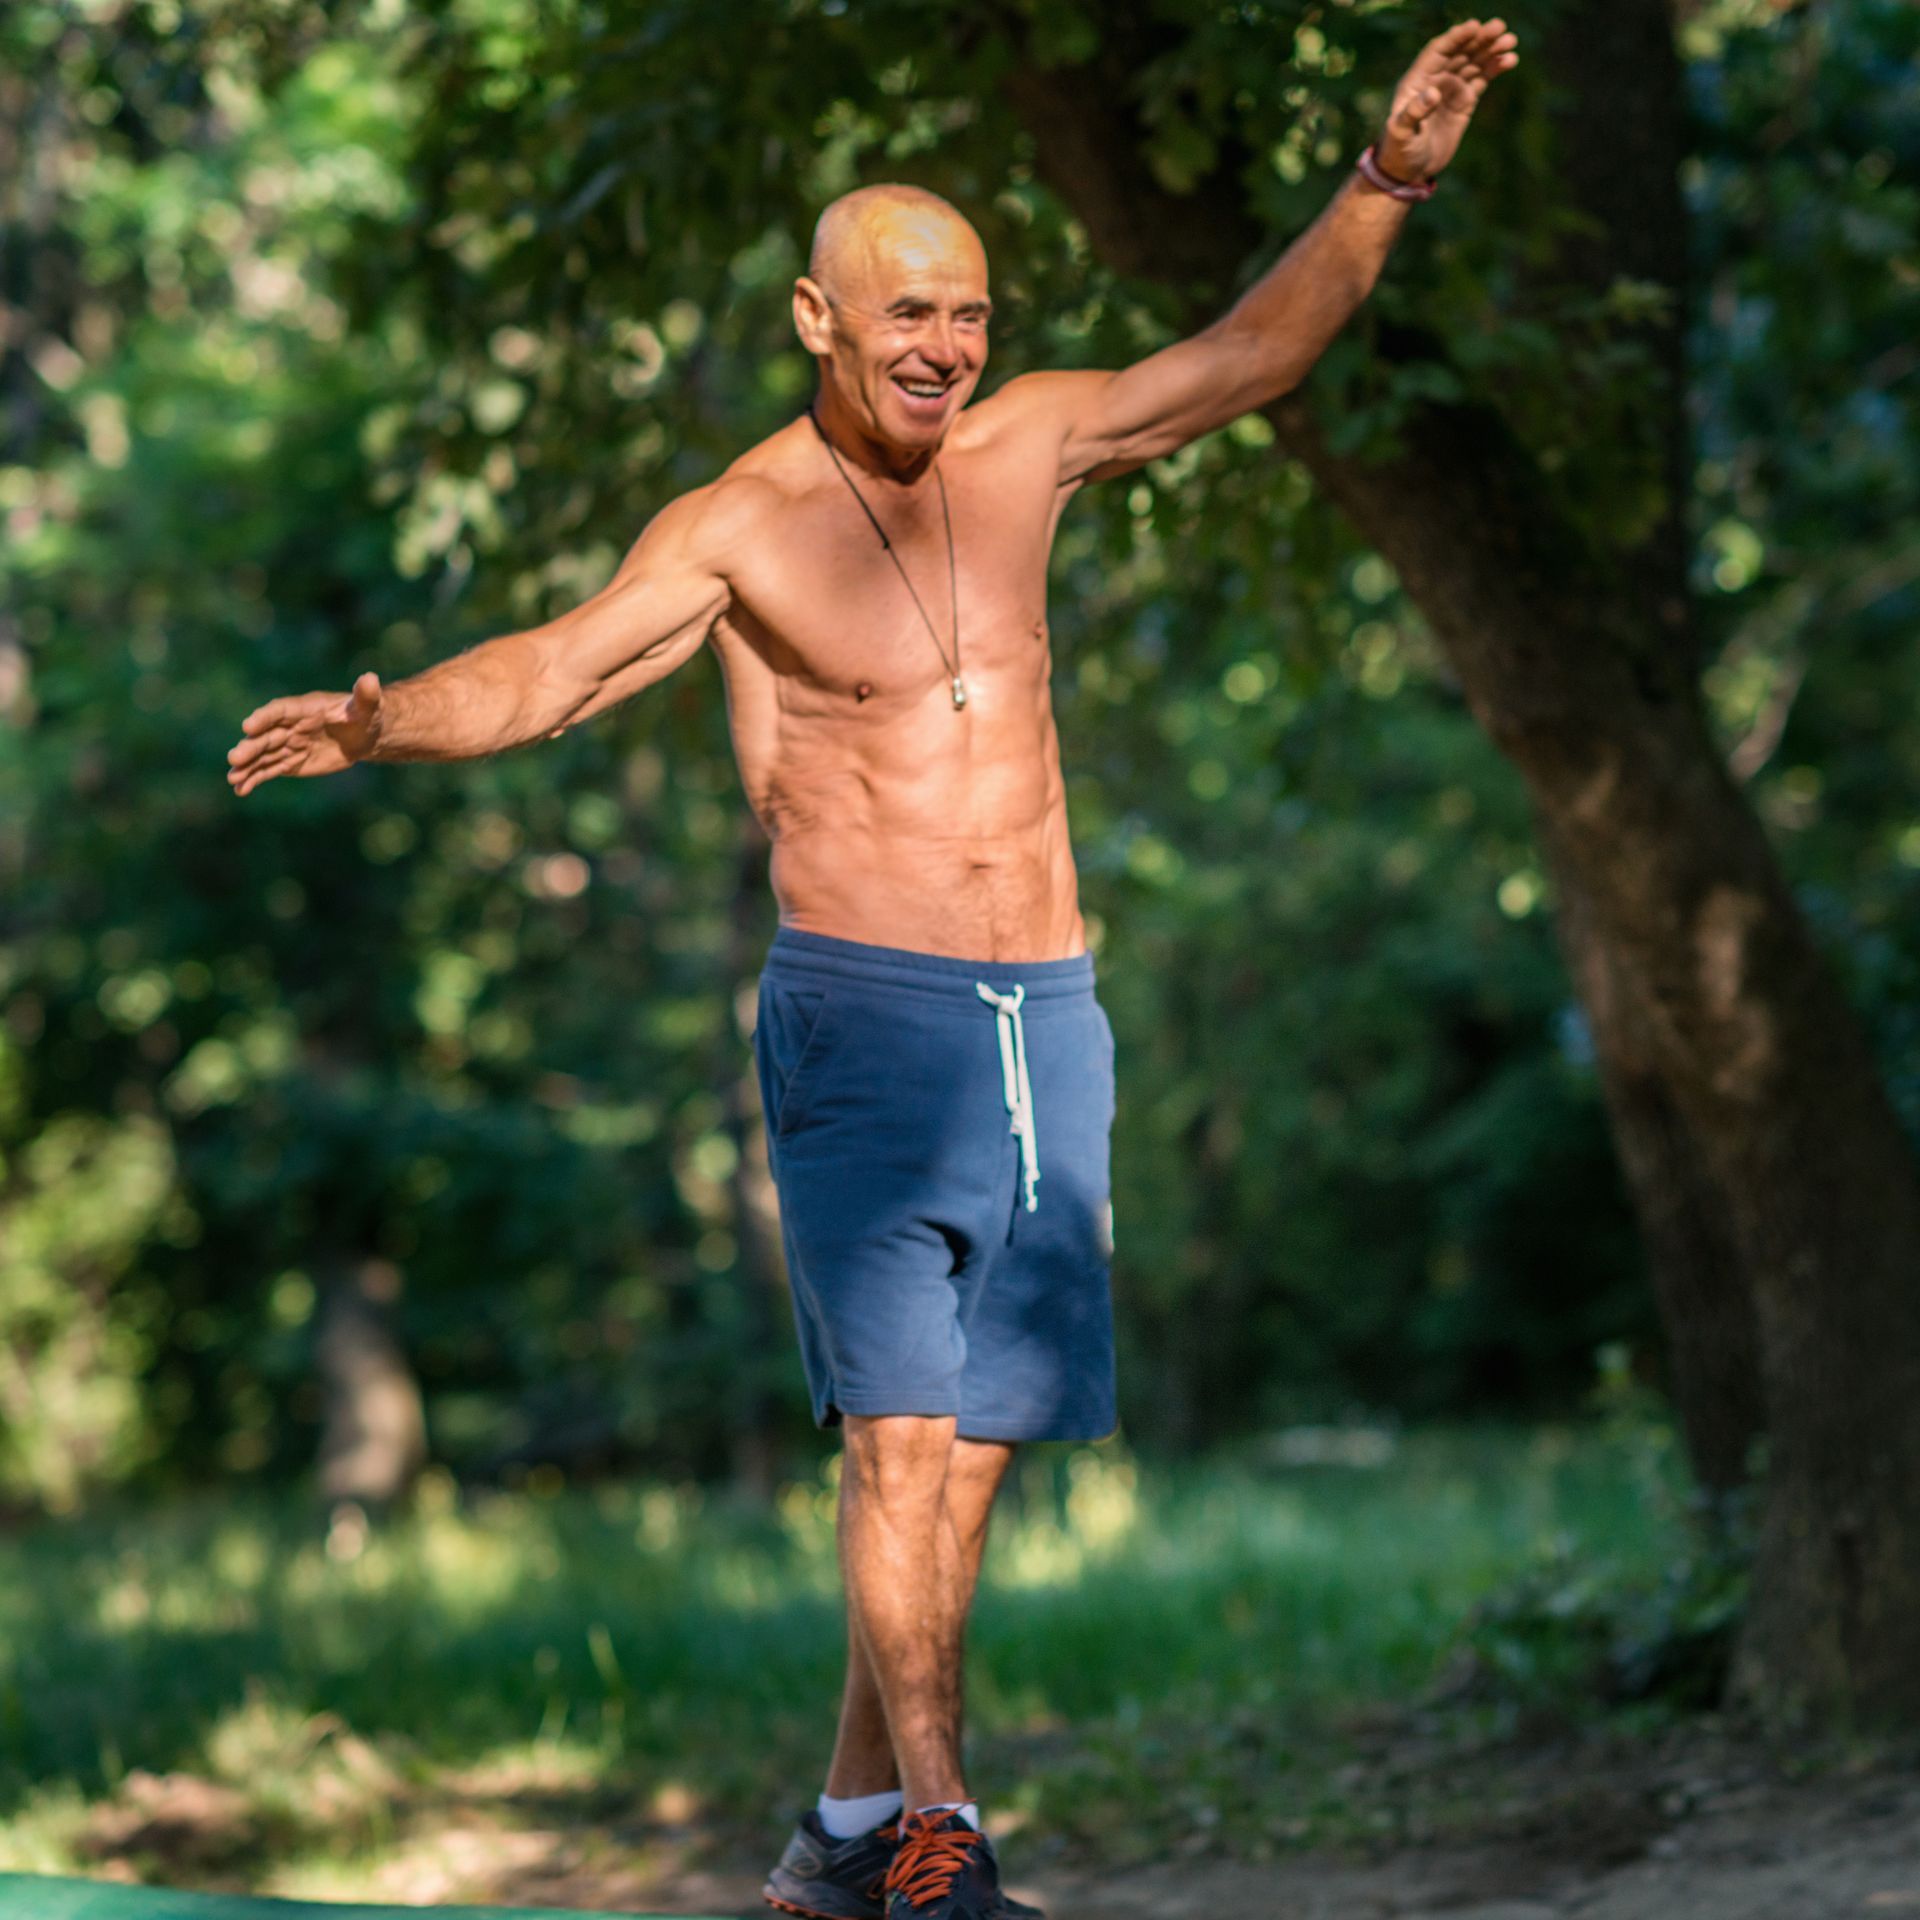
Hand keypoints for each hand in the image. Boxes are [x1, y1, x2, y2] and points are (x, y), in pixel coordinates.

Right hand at [227, 670, 383, 795]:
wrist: (363, 735)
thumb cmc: (365, 715)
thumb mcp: (369, 706)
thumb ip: (366, 695)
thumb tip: (370, 679)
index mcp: (303, 708)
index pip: (279, 711)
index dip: (264, 718)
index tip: (248, 726)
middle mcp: (289, 725)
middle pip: (266, 736)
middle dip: (251, 747)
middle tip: (235, 759)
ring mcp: (286, 744)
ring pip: (263, 755)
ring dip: (247, 767)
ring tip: (233, 779)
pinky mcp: (289, 761)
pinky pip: (269, 770)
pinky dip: (254, 779)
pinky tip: (240, 789)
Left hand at [1376, 17, 1519, 183]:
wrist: (1409, 171)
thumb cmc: (1399, 151)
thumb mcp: (1401, 133)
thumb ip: (1413, 113)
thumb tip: (1433, 93)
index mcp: (1417, 81)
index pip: (1438, 51)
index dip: (1456, 38)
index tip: (1474, 27)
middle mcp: (1435, 80)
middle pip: (1459, 52)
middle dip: (1479, 39)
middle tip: (1500, 27)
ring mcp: (1451, 89)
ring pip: (1474, 62)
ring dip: (1491, 50)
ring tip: (1510, 41)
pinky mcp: (1464, 102)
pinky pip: (1482, 79)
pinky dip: (1495, 68)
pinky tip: (1510, 60)